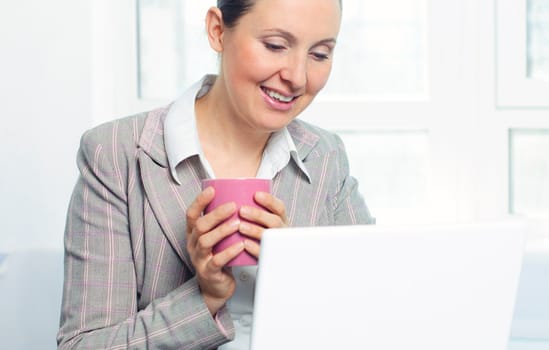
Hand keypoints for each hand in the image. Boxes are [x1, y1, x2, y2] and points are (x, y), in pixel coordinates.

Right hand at [186, 186, 244, 314]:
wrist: (216, 287)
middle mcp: (193, 244)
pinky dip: (229, 252)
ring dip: (222, 231)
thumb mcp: (216, 238)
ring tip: (237, 224)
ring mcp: (199, 259)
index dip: (200, 201)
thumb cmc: (219, 256)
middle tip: (233, 206)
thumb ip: (221, 222)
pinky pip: (217, 261)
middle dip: (216, 214)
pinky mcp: (208, 272)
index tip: (212, 190)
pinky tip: (240, 245)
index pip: (191, 214)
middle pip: (200, 226)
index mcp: (194, 234)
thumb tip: (239, 197)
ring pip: (206, 242)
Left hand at [238, 191, 287, 258]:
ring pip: (269, 237)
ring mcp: (276, 245)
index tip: (256, 195)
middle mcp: (280, 231)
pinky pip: (264, 253)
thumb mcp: (260, 221)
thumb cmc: (258, 234)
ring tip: (240, 226)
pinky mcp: (268, 258)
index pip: (279, 208)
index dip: (269, 200)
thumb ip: (251, 208)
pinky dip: (255, 248)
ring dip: (255, 230)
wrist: (268, 258)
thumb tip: (225, 191)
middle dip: (258, 215)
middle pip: (274, 221)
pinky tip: (244, 244)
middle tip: (242, 210)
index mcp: (280, 220)